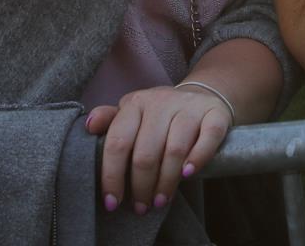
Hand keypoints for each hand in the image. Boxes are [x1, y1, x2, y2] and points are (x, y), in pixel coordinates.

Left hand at [86, 85, 233, 213]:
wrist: (202, 96)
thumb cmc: (160, 115)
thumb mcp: (133, 115)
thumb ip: (111, 122)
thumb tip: (89, 126)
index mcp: (136, 103)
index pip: (118, 142)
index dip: (112, 176)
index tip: (112, 202)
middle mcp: (162, 101)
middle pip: (146, 152)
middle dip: (141, 186)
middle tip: (142, 206)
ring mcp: (190, 106)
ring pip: (175, 150)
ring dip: (167, 181)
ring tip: (160, 200)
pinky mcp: (215, 113)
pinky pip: (208, 137)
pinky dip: (198, 158)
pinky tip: (188, 175)